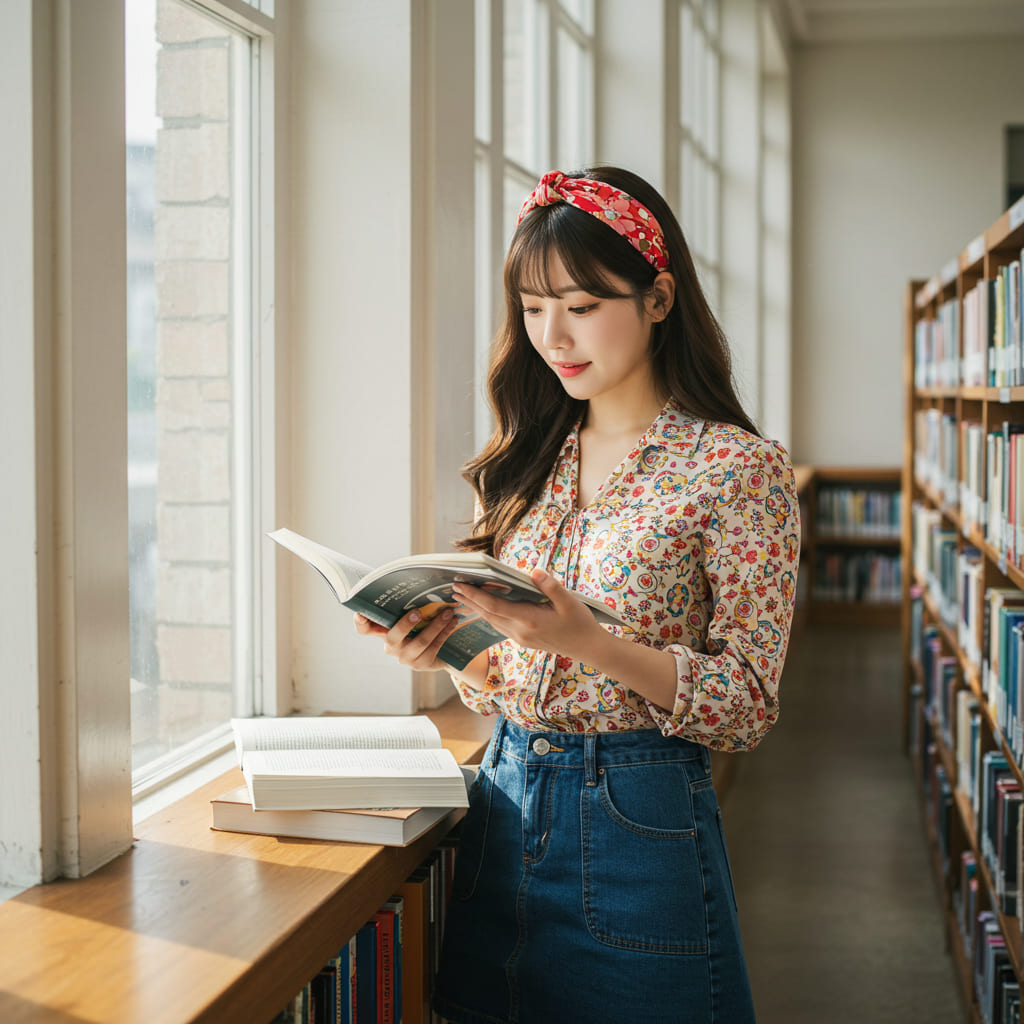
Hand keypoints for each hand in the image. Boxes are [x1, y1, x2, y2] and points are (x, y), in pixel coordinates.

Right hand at [353, 606, 459, 671]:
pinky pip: (434, 647)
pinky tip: (453, 622)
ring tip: (447, 612)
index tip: (360, 613)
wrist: (443, 651)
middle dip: (405, 624)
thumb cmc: (423, 627)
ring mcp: (405, 658)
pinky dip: (445, 632)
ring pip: (420, 641)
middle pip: (392, 637)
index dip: (360, 622)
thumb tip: (414, 582)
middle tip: (417, 612)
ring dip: (436, 625)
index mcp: (384, 632)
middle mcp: (391, 647)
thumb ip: (408, 605)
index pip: (364, 629)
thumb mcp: (413, 616)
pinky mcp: (421, 664)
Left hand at [452, 568, 605, 663]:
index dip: (475, 595)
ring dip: (476, 608)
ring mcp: (520, 638)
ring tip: (462, 595)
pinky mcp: (523, 639)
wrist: (587, 648)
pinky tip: (483, 607)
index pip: (494, 606)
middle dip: (469, 600)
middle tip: (453, 587)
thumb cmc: (580, 622)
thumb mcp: (570, 601)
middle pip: (488, 614)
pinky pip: (499, 625)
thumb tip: (534, 572)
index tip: (461, 584)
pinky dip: (488, 614)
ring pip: (492, 621)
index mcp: (529, 620)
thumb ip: (551, 586)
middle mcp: (520, 631)